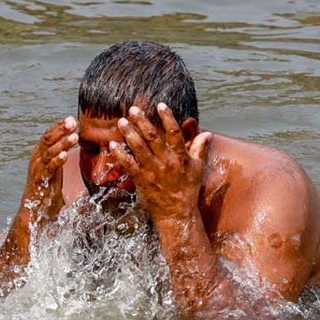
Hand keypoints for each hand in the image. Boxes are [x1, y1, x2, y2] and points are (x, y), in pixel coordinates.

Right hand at [22, 116, 77, 221]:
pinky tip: (66, 154)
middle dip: (60, 130)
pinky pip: (49, 168)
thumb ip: (60, 159)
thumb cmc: (47, 191)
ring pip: (49, 152)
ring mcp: (37, 170)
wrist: (35, 211)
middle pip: (48, 140)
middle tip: (72, 121)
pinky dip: (57, 160)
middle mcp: (36, 159)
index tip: (71, 118)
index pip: (48, 136)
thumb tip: (73, 149)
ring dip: (62, 143)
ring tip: (74, 136)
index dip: (59, 126)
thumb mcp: (55, 172)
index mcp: (40, 155)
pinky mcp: (40, 181)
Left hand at [109, 103, 210, 222]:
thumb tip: (206, 133)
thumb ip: (200, 149)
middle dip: (142, 121)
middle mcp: (166, 162)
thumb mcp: (197, 169)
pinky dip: (120, 154)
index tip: (160, 105)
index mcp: (180, 157)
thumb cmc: (188, 190)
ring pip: (139, 148)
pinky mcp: (141, 180)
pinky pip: (128, 164)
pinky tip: (113, 145)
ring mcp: (152, 170)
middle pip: (152, 137)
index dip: (167, 117)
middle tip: (133, 109)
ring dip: (129, 133)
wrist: (177, 214)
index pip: (174, 133)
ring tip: (121, 122)